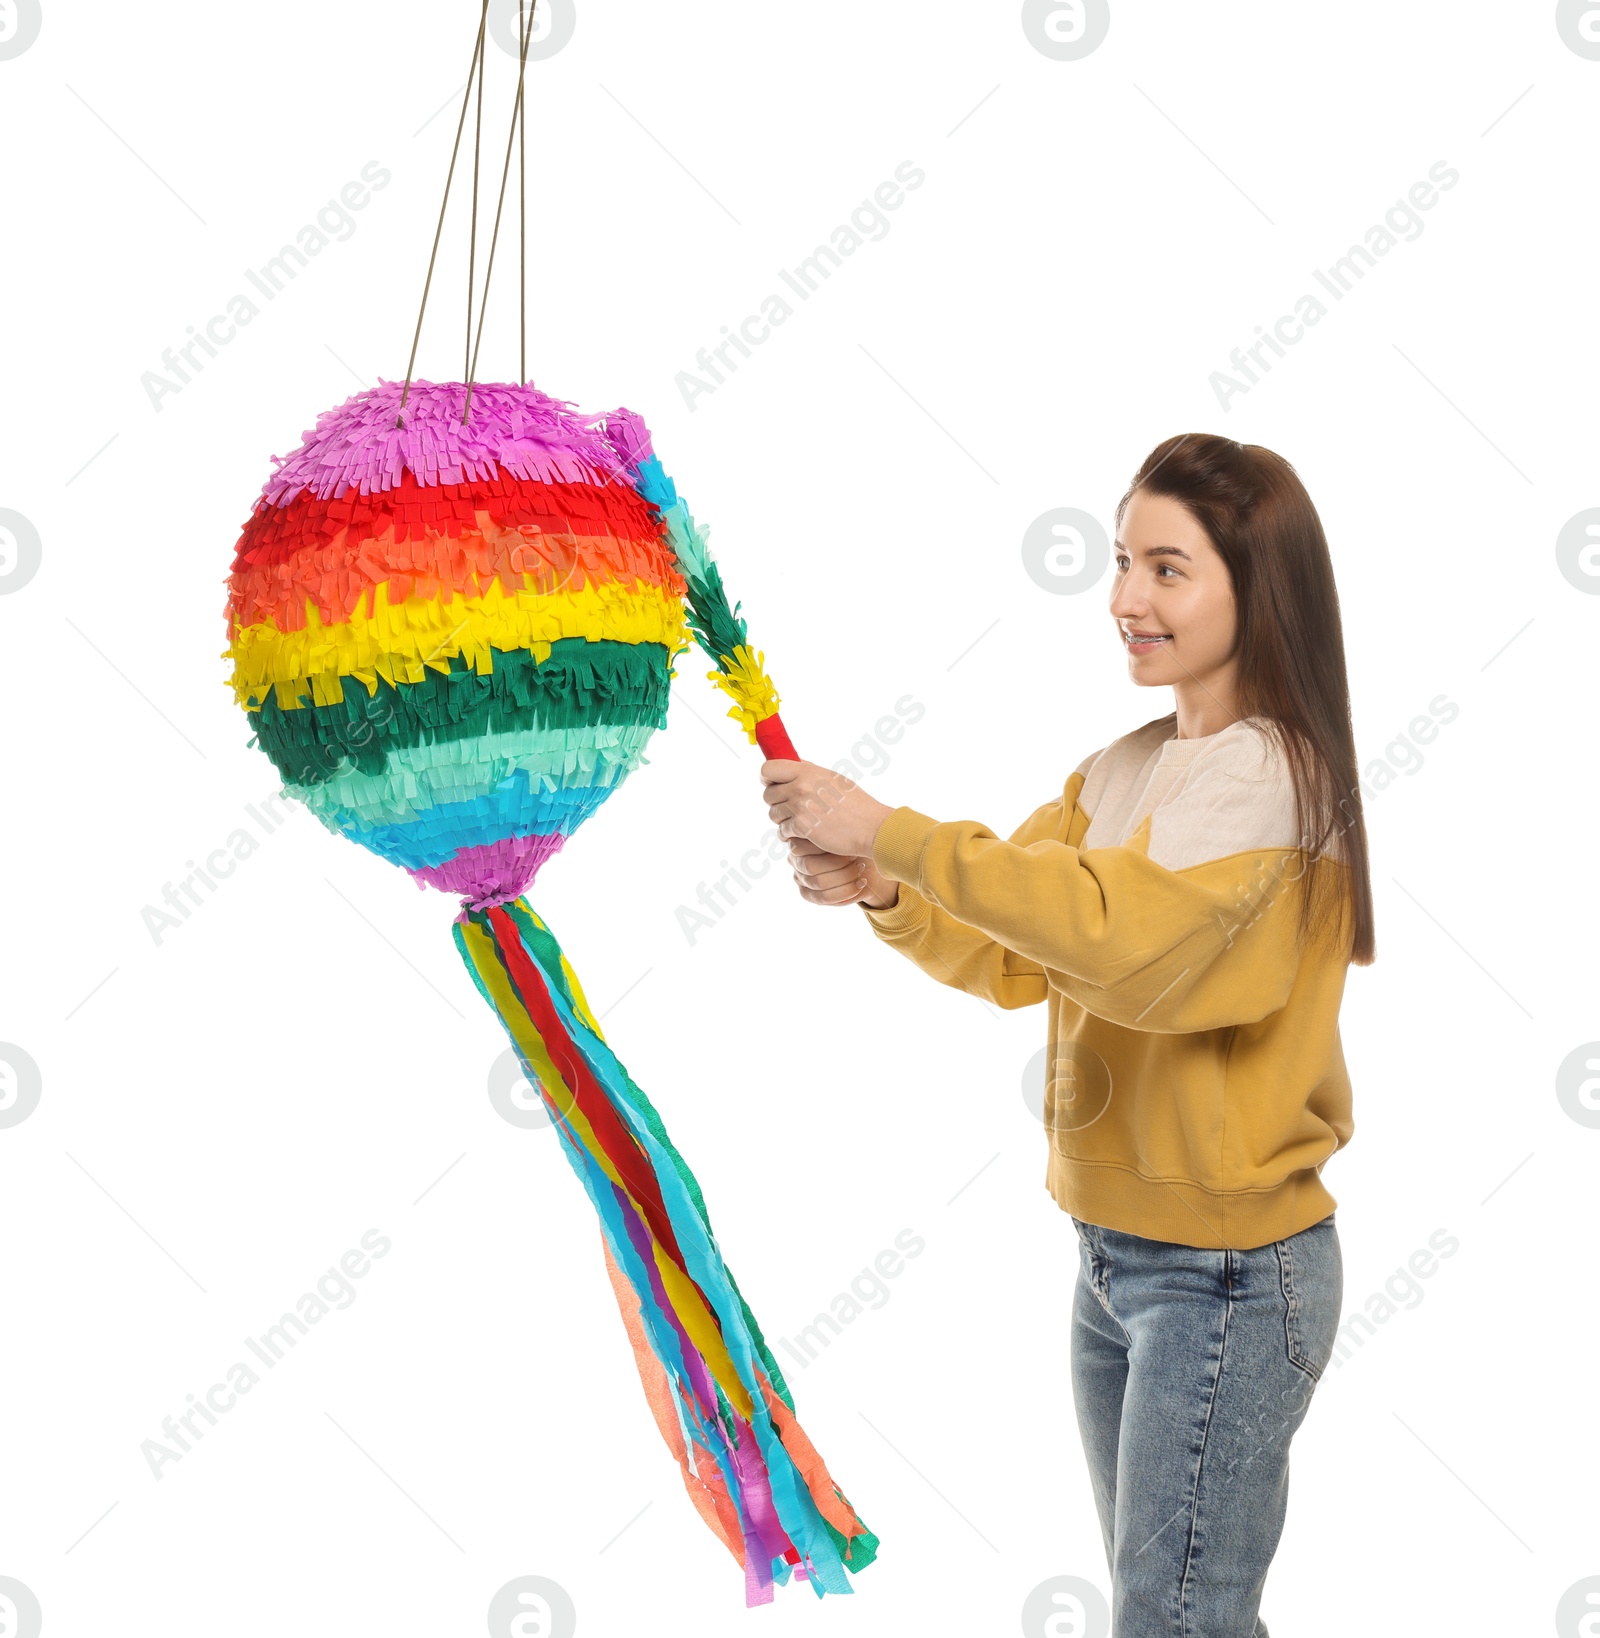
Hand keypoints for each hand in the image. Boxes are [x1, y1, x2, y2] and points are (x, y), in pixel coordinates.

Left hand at [760, 758, 895, 858]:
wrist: (871, 827)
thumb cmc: (856, 803)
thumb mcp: (834, 778)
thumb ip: (809, 772)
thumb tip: (792, 765)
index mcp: (807, 771)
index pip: (768, 768)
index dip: (767, 777)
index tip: (773, 784)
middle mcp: (800, 787)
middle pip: (767, 794)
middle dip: (776, 802)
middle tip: (790, 807)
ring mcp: (799, 808)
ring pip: (773, 814)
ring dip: (782, 819)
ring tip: (798, 820)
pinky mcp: (802, 827)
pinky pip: (782, 831)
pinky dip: (789, 834)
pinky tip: (802, 833)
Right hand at [787, 839, 900, 909]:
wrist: (864, 860)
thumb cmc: (852, 841)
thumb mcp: (844, 831)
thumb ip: (833, 828)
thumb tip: (829, 821)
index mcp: (799, 840)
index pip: (802, 847)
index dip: (826, 848)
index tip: (847, 844)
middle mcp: (796, 860)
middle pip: (810, 866)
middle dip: (837, 863)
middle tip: (855, 857)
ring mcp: (800, 879)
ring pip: (819, 882)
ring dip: (844, 876)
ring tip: (860, 868)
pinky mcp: (808, 894)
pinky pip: (824, 897)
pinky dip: (845, 891)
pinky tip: (860, 883)